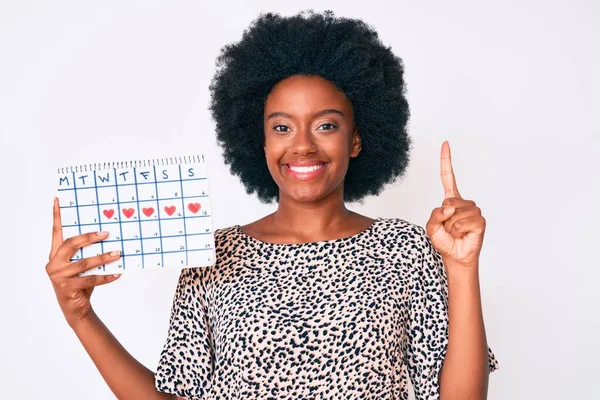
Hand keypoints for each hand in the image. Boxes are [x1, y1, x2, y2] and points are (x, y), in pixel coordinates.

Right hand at [46, 198, 121, 326]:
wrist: (76, 309)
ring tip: (118, 253)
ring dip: (103, 258)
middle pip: (71, 244)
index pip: (56, 232)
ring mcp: (59, 276)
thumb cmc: (80, 283)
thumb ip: (87, 253)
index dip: (57, 216)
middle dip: (89, 237)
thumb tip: (107, 236)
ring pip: (84, 263)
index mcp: (56, 254)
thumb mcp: (82, 266)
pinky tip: (118, 273)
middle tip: (106, 233)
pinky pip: (91, 279)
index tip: (58, 199)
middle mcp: (54, 263)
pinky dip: (106, 276)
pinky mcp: (67, 288)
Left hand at [425, 141, 485, 268]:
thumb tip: (448, 207)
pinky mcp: (480, 220)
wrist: (455, 257)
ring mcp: (473, 210)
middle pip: (447, 202)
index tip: (445, 143)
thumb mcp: (431, 228)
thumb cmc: (444, 241)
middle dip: (443, 218)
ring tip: (456, 233)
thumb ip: (434, 215)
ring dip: (451, 226)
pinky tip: (463, 235)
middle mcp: (463, 203)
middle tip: (448, 229)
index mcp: (450, 200)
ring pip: (455, 213)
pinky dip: (458, 230)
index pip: (448, 177)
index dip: (446, 160)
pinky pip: (463, 221)